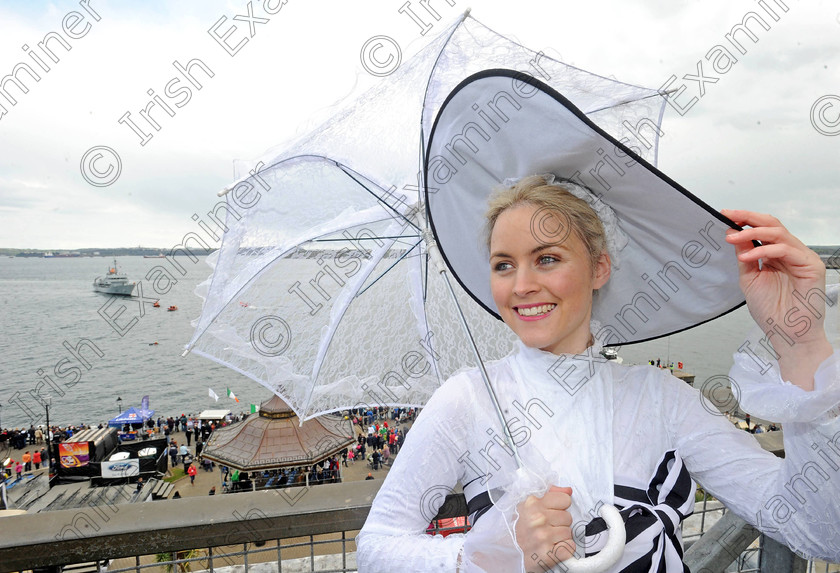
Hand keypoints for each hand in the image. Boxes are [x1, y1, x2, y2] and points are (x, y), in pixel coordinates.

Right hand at [515, 486, 574, 571]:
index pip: (565, 499)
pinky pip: (569, 547)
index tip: (552, 512)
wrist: (509, 553)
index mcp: (533, 505)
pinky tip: (553, 547)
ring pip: (569, 532)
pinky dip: (564, 549)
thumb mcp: (528, 506)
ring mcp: (543, 537)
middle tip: (548, 527)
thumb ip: (549, 495)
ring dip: (561, 537)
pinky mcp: (548, 554)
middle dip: (560, 523)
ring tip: (548, 538)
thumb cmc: (519, 529)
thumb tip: (568, 490)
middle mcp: (538, 519)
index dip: (560, 506)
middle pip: (568, 517)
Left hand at [722, 209, 831, 388]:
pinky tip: (747, 258)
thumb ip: (744, 255)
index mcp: (777, 255)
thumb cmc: (771, 311)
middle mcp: (791, 253)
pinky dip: (764, 251)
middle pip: (772, 225)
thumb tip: (734, 233)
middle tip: (729, 216)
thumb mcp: (750, 278)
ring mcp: (802, 258)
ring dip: (752, 233)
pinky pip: (786, 250)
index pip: (763, 230)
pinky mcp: (811, 266)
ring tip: (732, 238)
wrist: (786, 334)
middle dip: (748, 218)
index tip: (725, 215)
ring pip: (779, 234)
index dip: (745, 220)